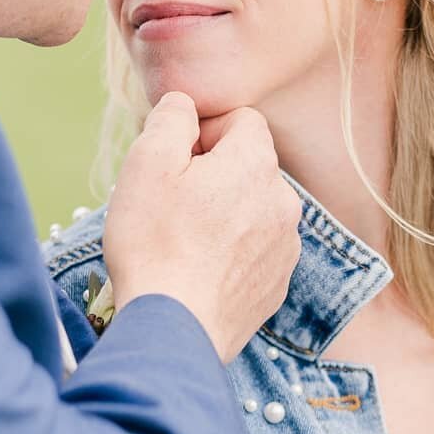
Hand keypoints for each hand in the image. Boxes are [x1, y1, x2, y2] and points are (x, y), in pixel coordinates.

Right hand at [103, 92, 301, 362]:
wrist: (174, 328)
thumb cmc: (154, 242)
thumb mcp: (147, 162)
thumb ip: (172, 118)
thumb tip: (185, 106)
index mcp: (256, 164)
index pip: (242, 120)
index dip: (203, 133)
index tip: (174, 161)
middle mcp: (283, 201)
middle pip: (249, 166)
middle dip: (213, 174)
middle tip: (171, 203)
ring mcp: (285, 246)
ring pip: (253, 209)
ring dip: (224, 214)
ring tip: (183, 241)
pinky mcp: (277, 284)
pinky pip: (256, 250)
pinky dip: (232, 252)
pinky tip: (199, 270)